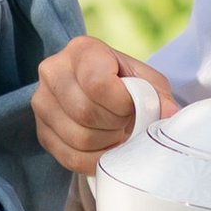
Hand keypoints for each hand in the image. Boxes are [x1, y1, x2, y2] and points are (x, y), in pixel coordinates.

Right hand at [33, 39, 170, 176]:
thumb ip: (159, 96)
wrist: (104, 95)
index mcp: (81, 50)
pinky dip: (95, 160)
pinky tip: (106, 148)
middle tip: (126, 122)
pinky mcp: (41, 131)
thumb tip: (169, 114)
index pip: (97, 83)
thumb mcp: (148, 83)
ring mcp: (41, 102)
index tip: (134, 105)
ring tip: (116, 132)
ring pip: (78, 138)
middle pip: (85, 113)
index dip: (122, 103)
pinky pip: (69, 158)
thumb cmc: (127, 85)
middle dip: (115, 125)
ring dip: (107, 143)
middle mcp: (53, 71)